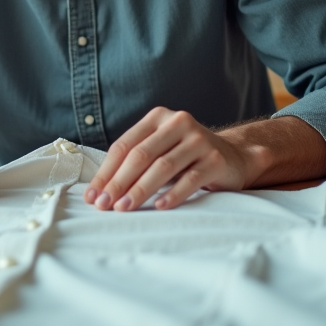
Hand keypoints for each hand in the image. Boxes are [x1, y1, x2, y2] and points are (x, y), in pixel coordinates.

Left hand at [84, 107, 263, 211]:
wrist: (234, 157)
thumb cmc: (185, 157)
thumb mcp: (160, 149)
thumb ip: (134, 162)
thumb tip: (98, 191)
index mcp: (158, 117)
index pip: (125, 145)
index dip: (106, 172)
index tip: (92, 196)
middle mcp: (178, 123)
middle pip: (141, 155)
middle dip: (118, 182)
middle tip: (104, 205)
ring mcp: (199, 140)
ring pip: (163, 167)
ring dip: (140, 190)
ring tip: (124, 208)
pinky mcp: (215, 159)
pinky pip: (190, 179)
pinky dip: (173, 194)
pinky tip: (159, 207)